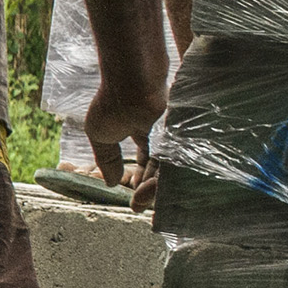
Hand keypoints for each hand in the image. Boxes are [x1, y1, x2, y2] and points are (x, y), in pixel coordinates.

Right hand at [85, 75, 171, 210]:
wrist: (134, 82)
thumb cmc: (114, 103)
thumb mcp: (99, 134)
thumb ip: (105, 159)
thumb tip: (109, 182)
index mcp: (138, 129)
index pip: (144, 159)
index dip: (138, 177)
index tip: (133, 196)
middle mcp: (160, 133)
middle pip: (159, 167)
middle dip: (148, 188)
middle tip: (139, 205)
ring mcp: (174, 134)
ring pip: (170, 168)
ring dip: (154, 188)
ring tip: (140, 202)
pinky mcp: (187, 136)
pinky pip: (179, 164)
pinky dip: (165, 179)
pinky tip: (149, 191)